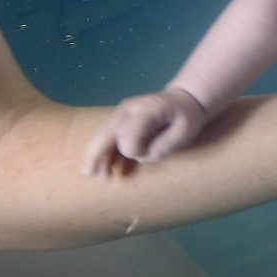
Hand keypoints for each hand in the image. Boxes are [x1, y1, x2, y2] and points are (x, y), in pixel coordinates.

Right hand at [82, 87, 207, 177]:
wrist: (184, 100)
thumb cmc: (187, 117)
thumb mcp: (184, 131)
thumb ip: (163, 145)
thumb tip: (139, 158)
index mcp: (147, 109)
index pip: (128, 133)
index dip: (133, 151)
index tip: (143, 157)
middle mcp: (129, 109)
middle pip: (106, 132)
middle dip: (96, 154)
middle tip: (89, 175)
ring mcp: (122, 114)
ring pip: (102, 136)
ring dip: (97, 156)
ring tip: (98, 177)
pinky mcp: (121, 121)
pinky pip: (107, 138)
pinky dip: (102, 153)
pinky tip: (101, 169)